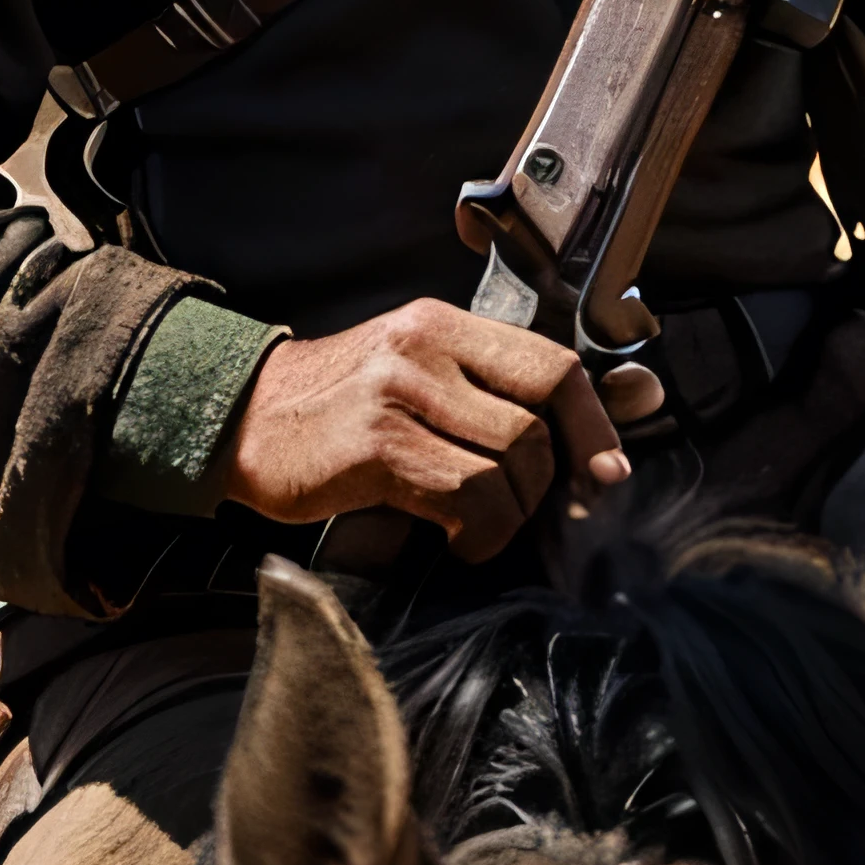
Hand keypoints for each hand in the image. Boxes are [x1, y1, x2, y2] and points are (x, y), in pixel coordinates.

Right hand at [224, 299, 664, 562]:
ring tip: (481, 527)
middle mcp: (424, 348)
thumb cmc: (337, 408)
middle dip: (550, 483)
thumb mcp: (417, 376)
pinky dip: (477, 531)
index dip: (594, 422)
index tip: (606, 470)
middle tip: (527, 513)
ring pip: (508, 462)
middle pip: (538, 420)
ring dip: (510, 514)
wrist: (239, 420)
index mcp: (442, 324)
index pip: (552, 363)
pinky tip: (456, 540)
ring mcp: (399, 395)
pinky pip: (465, 495)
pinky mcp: (376, 447)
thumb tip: (625, 407)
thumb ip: (497, 390)